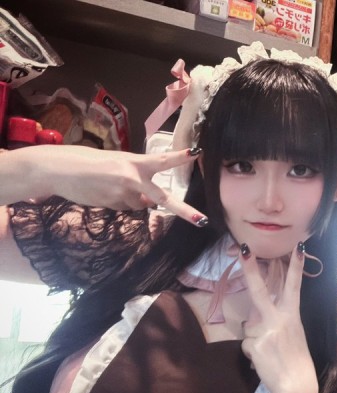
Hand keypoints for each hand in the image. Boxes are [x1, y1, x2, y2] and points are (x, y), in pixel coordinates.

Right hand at [10, 144, 207, 225]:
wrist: (60, 170)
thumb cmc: (91, 163)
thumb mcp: (118, 164)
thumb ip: (137, 179)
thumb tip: (149, 202)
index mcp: (135, 162)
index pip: (162, 160)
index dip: (179, 158)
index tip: (197, 154)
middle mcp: (133, 178)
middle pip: (163, 198)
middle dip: (184, 211)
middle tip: (201, 221)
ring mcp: (123, 194)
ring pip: (139, 204)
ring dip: (131, 198)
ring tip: (109, 185)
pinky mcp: (113, 205)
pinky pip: (124, 208)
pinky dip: (118, 202)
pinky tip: (103, 192)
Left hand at [239, 242, 318, 392]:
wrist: (297, 386)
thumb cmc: (297, 361)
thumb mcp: (292, 335)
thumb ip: (275, 321)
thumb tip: (256, 318)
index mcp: (293, 315)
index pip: (295, 286)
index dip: (296, 266)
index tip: (299, 247)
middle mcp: (280, 318)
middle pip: (260, 290)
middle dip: (250, 269)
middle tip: (243, 249)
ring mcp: (266, 330)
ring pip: (249, 328)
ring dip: (254, 340)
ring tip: (269, 353)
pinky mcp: (256, 344)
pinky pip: (247, 345)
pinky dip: (252, 354)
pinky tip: (264, 361)